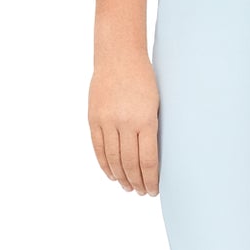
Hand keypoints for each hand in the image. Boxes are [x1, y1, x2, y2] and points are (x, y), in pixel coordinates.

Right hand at [89, 53, 160, 195]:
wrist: (119, 57)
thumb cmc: (143, 79)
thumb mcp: (156, 104)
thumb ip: (151, 130)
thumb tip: (151, 159)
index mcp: (145, 120)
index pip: (147, 160)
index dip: (150, 179)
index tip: (154, 189)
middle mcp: (124, 122)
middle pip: (130, 163)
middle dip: (137, 182)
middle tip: (142, 192)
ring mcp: (107, 121)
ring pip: (113, 159)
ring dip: (121, 177)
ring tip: (128, 187)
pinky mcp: (93, 119)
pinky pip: (98, 148)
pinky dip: (104, 164)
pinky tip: (112, 174)